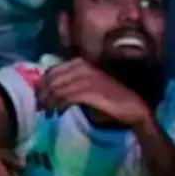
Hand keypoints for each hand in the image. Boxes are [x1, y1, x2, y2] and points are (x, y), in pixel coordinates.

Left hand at [37, 59, 153, 127]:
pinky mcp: (90, 91)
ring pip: (58, 88)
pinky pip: (67, 97)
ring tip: (50, 112)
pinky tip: (60, 112)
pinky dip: (60, 106)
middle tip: (42, 107)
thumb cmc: (111, 97)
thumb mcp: (88, 86)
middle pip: (52, 79)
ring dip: (50, 102)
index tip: (41, 97)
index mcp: (81, 63)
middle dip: (44, 94)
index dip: (43, 84)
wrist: (133, 107)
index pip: (52, 70)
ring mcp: (87, 78)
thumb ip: (72, 83)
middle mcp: (83, 67)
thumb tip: (51, 91)